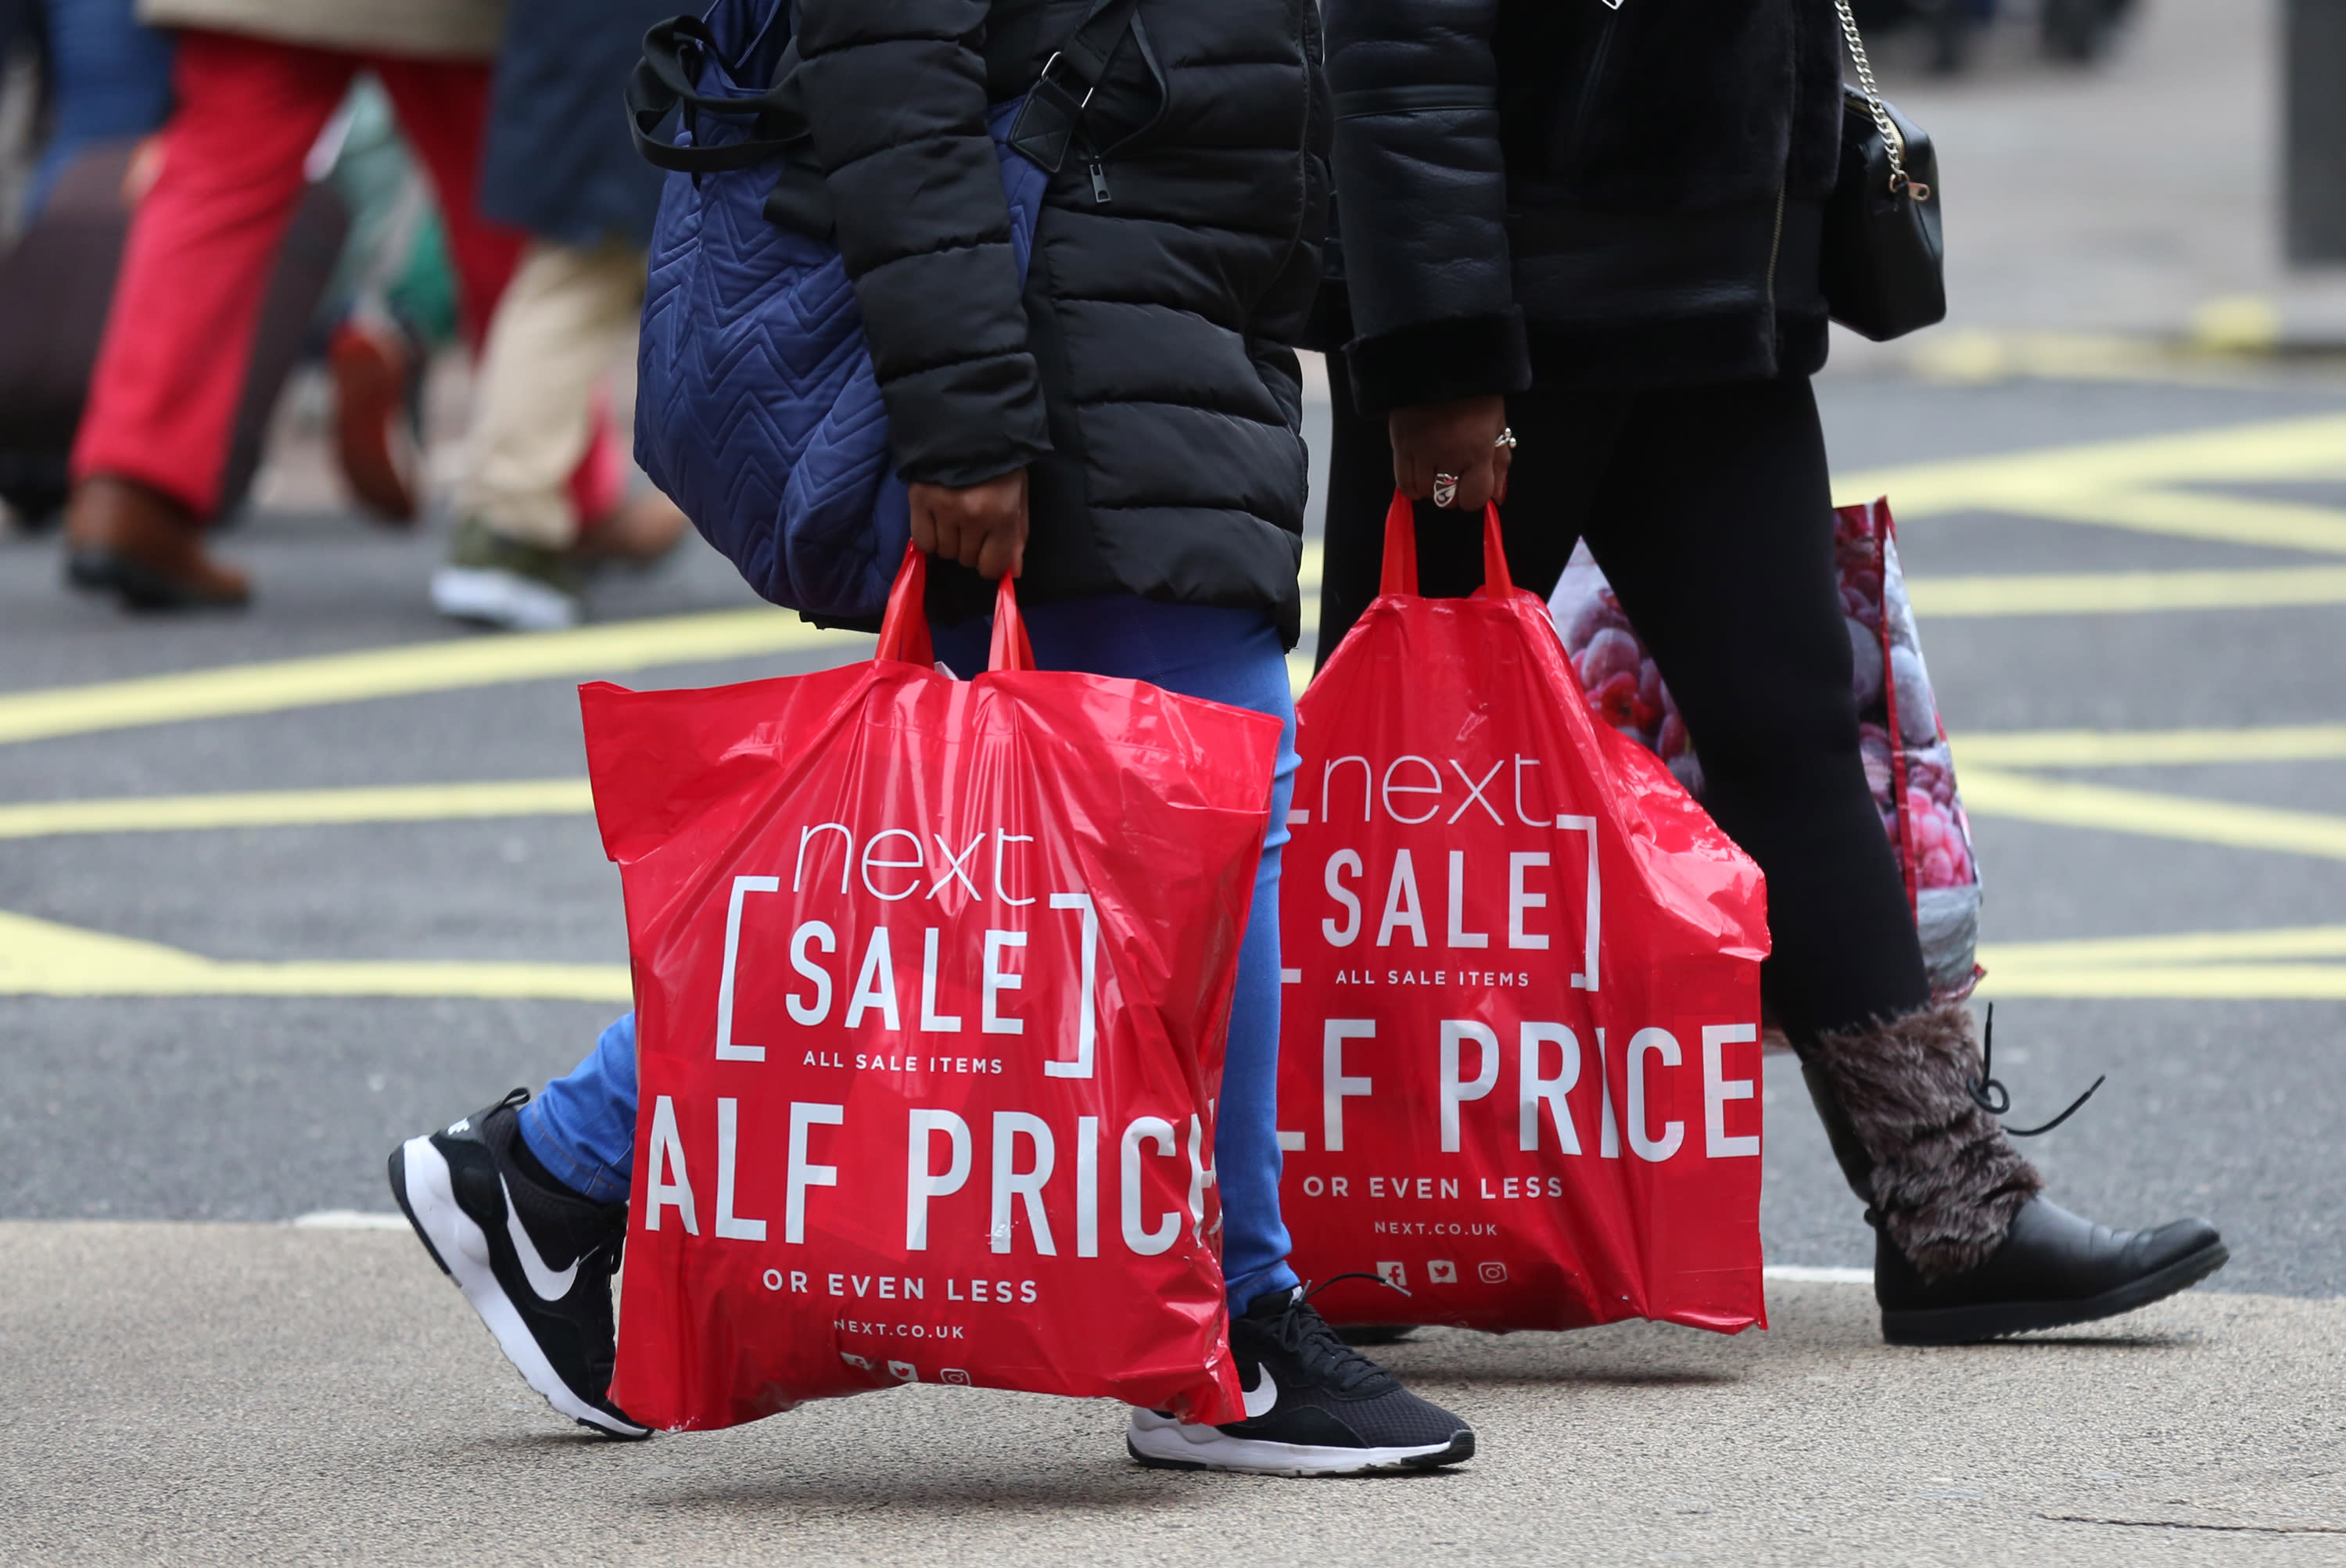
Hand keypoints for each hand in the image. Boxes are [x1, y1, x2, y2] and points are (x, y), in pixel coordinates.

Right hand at [909, 469, 1028, 579]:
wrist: (966, 422)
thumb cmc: (1000, 461)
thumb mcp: (1018, 494)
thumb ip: (1017, 534)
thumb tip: (1012, 572)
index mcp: (1002, 514)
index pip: (991, 566)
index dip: (990, 563)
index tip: (989, 550)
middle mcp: (972, 516)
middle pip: (967, 559)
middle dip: (972, 548)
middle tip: (973, 523)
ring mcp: (944, 508)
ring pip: (944, 552)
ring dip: (950, 541)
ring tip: (954, 517)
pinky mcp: (919, 500)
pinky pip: (922, 541)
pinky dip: (930, 537)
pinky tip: (937, 520)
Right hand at [1388, 395, 1510, 512]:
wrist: (1438, 360)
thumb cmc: (1474, 391)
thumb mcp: (1496, 423)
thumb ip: (1499, 462)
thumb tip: (1497, 496)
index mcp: (1478, 449)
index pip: (1474, 498)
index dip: (1474, 495)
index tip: (1472, 484)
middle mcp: (1449, 456)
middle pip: (1448, 500)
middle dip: (1453, 491)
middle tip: (1455, 472)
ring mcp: (1422, 452)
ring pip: (1425, 493)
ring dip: (1432, 487)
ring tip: (1436, 467)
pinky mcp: (1400, 446)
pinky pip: (1403, 484)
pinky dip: (1412, 485)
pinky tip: (1420, 472)